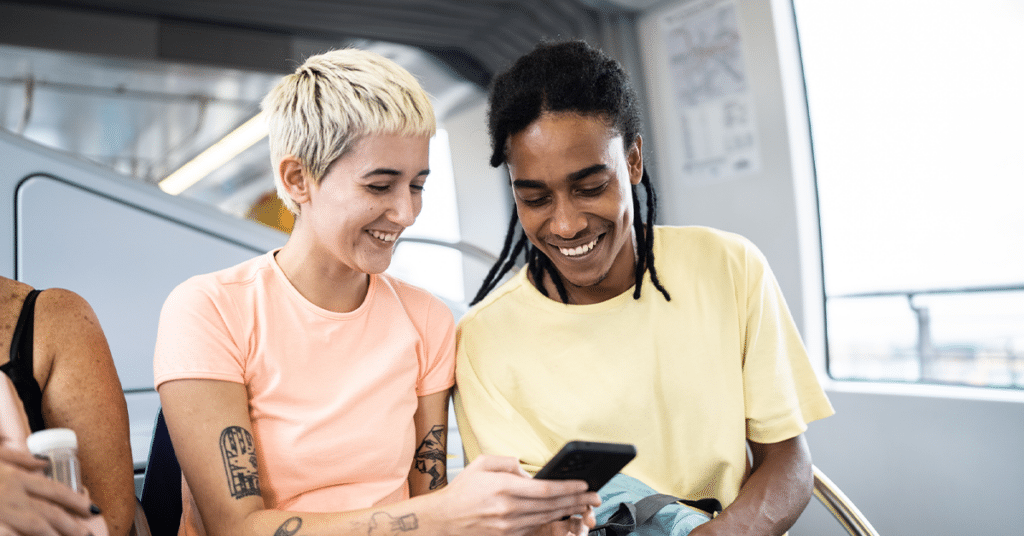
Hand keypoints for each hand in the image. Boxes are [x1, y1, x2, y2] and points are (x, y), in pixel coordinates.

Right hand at [0, 445, 93, 535]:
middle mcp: (12, 496)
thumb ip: (18, 458)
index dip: (77, 501)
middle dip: (72, 525)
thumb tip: (44, 461)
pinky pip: (13, 535)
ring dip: (55, 535)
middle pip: (50, 512)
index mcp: (16, 478)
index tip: (94, 510)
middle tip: (88, 534)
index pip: (55, 490)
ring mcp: (2, 513)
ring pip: (36, 526)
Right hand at [436, 455, 600, 535]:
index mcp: (503, 488)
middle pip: (551, 506)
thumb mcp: (481, 464)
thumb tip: (529, 472)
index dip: (568, 488)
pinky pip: (535, 528)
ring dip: (568, 512)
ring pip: (546, 519)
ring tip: (584, 505)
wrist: (442, 521)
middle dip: (577, 501)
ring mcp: (508, 526)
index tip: (584, 484)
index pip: (544, 489)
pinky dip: (551, 522)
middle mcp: (508, 509)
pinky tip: (562, 515)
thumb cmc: (462, 490)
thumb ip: (508, 462)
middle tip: (595, 496)